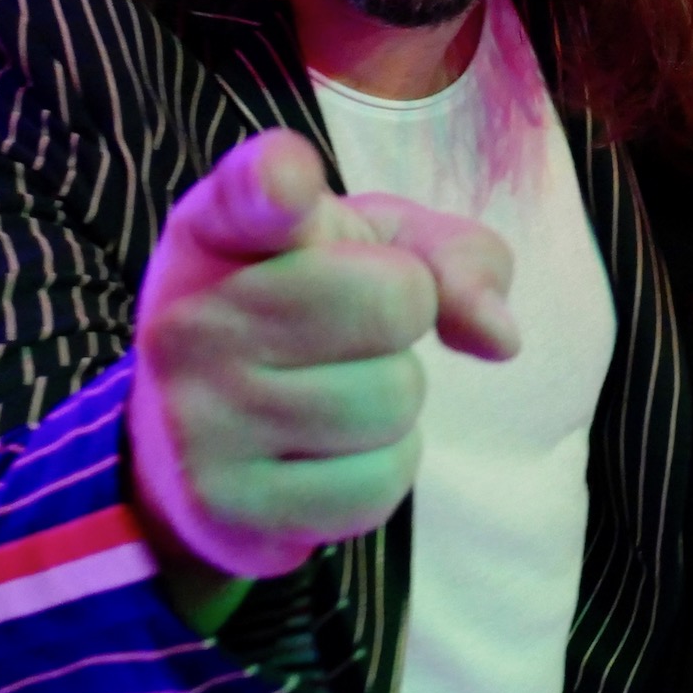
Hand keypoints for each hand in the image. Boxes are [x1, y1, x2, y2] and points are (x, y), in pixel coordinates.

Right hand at [127, 130, 518, 586]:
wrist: (198, 437)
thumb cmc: (306, 307)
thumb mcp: (374, 246)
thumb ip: (451, 255)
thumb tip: (499, 336)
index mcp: (223, 227)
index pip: (253, 191)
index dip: (278, 183)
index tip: (287, 187)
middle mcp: (193, 317)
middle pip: (394, 302)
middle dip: (403, 318)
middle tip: (347, 330)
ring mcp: (198, 419)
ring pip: (394, 402)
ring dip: (392, 402)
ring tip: (329, 391)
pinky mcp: (222, 508)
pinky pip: (376, 487)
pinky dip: (377, 471)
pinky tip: (320, 454)